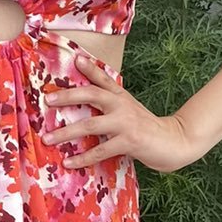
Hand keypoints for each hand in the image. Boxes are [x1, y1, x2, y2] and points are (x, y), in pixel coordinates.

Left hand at [45, 52, 200, 171]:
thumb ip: (111, 102)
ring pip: (90, 125)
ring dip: (66, 132)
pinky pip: (100, 150)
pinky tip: (69, 162)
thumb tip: (89, 99)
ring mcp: (125, 123)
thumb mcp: (129, 109)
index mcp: (121, 96)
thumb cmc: (146, 127)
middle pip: (92, 95)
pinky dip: (83, 158)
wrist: (173, 142)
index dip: (90, 68)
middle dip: (68, 96)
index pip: (103, 78)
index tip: (75, 59)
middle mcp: (122, 105)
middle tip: (47, 100)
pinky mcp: (128, 142)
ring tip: (48, 138)